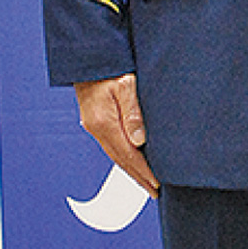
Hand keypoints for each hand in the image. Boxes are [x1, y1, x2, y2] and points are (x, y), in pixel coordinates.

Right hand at [74, 74, 159, 198]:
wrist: (90, 57)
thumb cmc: (110, 67)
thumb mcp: (126, 85)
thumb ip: (133, 112)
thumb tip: (140, 140)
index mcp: (104, 123)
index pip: (128, 155)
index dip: (144, 171)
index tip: (157, 185)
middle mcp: (97, 128)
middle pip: (120, 159)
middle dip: (138, 176)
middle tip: (155, 191)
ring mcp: (95, 125)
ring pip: (116, 153)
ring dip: (132, 168)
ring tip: (147, 181)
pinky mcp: (97, 120)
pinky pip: (113, 144)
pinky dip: (124, 155)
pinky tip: (133, 158)